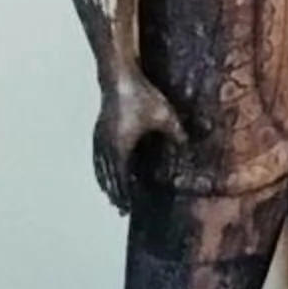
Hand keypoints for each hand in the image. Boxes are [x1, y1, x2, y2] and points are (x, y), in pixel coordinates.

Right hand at [93, 70, 183, 211]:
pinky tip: (103, 173)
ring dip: (106, 184)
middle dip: (115, 195)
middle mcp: (107, 148)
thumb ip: (176, 133)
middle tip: (120, 210)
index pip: (123, 179)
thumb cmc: (142, 96)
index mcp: (122, 148)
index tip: (130, 208)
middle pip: (109, 178)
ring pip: (101, 169)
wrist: (119, 78)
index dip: (127, 195)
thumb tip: (189, 146)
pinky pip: (97, 158)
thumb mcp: (164, 115)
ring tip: (110, 197)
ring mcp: (100, 140)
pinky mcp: (99, 131)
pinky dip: (100, 170)